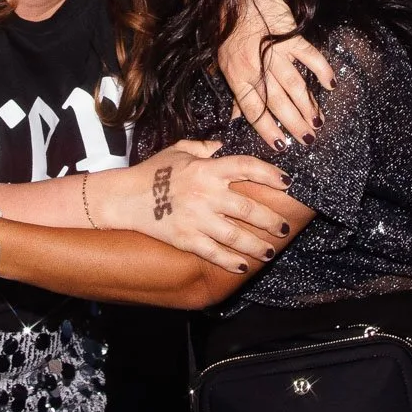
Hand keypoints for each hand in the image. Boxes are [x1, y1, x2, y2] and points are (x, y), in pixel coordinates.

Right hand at [93, 143, 292, 272]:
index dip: (270, 174)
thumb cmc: (152, 172)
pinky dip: (231, 262)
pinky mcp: (185, 239)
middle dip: (271, 220)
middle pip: (248, 209)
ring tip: (270, 250)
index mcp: (206, 169)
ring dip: (258, 245)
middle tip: (284, 227)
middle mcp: (205, 194)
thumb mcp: (178, 150)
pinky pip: (214, 253)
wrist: (123, 197)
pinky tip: (244, 266)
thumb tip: (224, 146)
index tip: (287, 182)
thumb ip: (204, 147)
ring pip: (236, 236)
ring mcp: (196, 219)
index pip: (247, 167)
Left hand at [217, 0, 335, 148]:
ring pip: (294, 85)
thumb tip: (239, 117)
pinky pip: (309, 56)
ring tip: (318, 122)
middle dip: (294, 123)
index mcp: (236, 74)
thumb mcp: (223, 62)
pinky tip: (331, 85)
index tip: (281, 145)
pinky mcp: (291, 35)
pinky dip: (322, 70)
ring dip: (308, 106)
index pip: (253, 109)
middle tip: (308, 140)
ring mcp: (274, 50)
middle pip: (277, 101)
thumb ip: (235, 90)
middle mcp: (256, 65)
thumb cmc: (230, 28)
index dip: (267, 129)